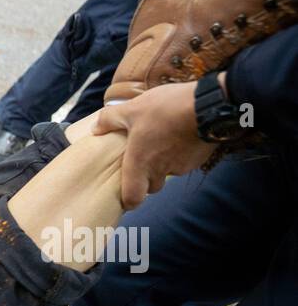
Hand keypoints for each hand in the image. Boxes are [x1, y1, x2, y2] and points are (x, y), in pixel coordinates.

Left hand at [94, 81, 218, 209]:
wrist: (210, 105)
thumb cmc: (166, 110)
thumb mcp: (132, 109)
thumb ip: (110, 119)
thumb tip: (95, 128)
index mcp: (140, 163)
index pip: (133, 199)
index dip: (129, 201)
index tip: (127, 194)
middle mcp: (160, 170)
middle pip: (152, 186)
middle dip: (147, 178)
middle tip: (144, 160)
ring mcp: (182, 166)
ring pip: (169, 173)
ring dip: (165, 163)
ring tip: (163, 141)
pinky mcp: (198, 159)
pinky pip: (186, 162)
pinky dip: (182, 154)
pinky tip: (181, 135)